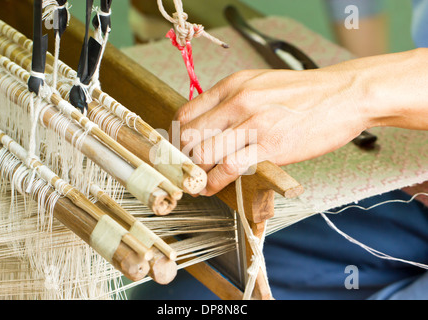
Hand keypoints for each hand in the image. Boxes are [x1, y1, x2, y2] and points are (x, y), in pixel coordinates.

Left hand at [172, 49, 427, 195]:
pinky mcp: (269, 146)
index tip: (178, 150)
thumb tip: (211, 122)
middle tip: (183, 170)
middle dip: (181, 157)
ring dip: (195, 172)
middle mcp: (238, 102)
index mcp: (233, 85)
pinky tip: (211, 188)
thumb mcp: (262, 84)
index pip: (187, 113)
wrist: (344, 95)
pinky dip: (214, 182)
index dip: (176, 136)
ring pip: (204, 152)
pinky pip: (229, 168)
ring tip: (195, 182)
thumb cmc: (305, 93)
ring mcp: (252, 124)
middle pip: (189, 135)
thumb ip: (234, 100)